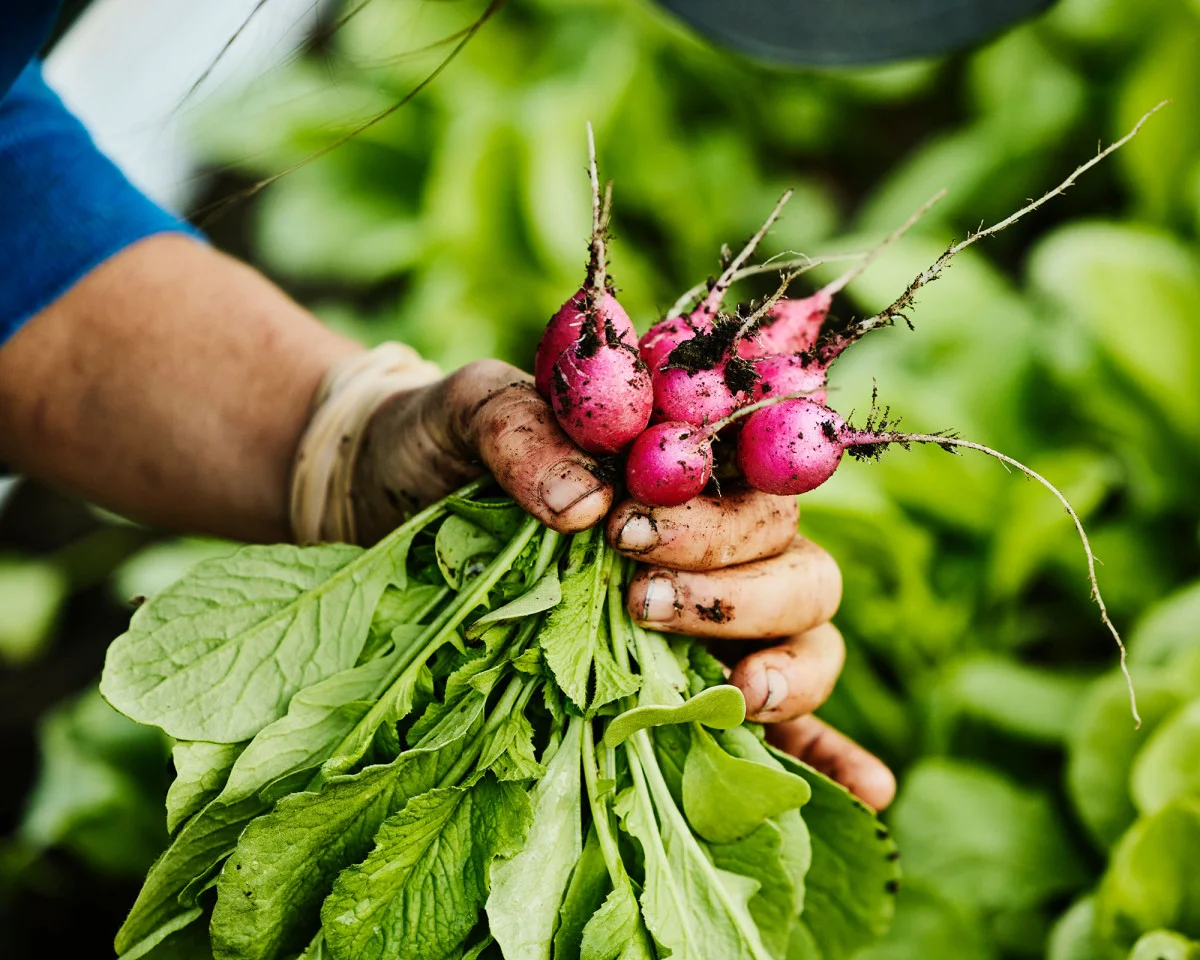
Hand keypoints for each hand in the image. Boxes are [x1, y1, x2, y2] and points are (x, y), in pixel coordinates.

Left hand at [353, 358, 894, 809]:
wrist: (386, 497)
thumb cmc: (437, 444)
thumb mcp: (465, 415)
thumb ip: (522, 433)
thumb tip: (585, 504)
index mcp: (675, 461)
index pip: (752, 473)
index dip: (715, 509)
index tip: (630, 530)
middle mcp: (711, 537)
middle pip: (793, 559)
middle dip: (732, 589)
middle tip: (638, 599)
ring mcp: (707, 613)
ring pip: (808, 630)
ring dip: (787, 662)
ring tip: (732, 691)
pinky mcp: (683, 681)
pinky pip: (785, 720)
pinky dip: (830, 752)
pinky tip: (869, 792)